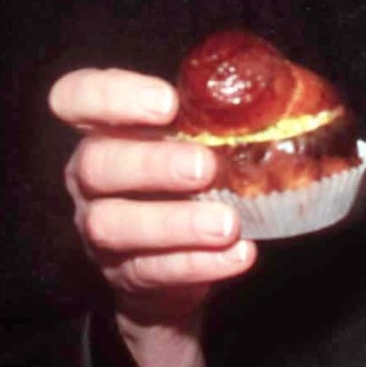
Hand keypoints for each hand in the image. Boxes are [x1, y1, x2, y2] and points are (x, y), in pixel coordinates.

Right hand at [51, 67, 256, 366]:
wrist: (177, 267)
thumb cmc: (190, 184)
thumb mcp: (198, 142)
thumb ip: (220, 116)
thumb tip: (290, 90)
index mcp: (105, 131)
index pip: (74, 98)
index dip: (108, 96)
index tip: (167, 103)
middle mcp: (91, 179)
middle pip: (96, 164)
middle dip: (150, 164)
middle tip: (204, 167)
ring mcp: (101, 230)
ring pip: (113, 225)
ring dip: (174, 223)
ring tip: (227, 222)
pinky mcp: (127, 276)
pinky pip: (153, 272)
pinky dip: (198, 264)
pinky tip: (238, 254)